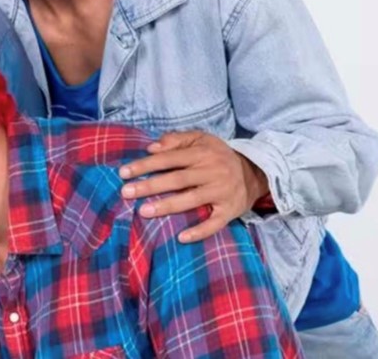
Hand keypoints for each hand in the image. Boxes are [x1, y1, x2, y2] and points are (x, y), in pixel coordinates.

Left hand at [118, 131, 268, 242]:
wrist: (253, 173)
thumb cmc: (217, 156)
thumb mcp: (200, 139)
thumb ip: (175, 140)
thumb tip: (151, 147)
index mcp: (202, 153)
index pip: (169, 159)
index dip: (146, 165)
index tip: (124, 173)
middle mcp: (212, 172)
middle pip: (177, 180)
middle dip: (150, 186)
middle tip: (126, 193)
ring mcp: (222, 192)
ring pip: (192, 200)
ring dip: (167, 206)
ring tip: (143, 211)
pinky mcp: (230, 210)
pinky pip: (215, 223)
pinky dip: (199, 231)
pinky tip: (181, 237)